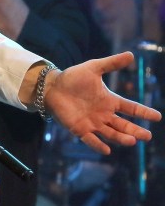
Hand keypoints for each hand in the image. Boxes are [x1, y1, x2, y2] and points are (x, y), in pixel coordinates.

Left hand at [45, 51, 161, 155]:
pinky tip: (107, 150)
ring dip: (121, 138)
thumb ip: (111, 63)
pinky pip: (90, 139)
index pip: (131, 108)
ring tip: (132, 140)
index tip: (157, 116)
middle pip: (124, 125)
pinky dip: (98, 145)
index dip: (144, 112)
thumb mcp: (94, 68)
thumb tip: (131, 55)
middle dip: (136, 131)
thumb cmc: (73, 77)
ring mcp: (92, 123)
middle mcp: (104, 115)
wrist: (51, 86)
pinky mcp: (79, 129)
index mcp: (110, 101)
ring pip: (110, 133)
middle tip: (147, 136)